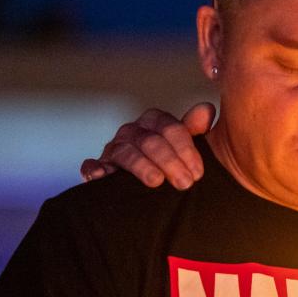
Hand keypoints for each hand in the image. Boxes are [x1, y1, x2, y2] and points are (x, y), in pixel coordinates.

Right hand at [80, 102, 214, 188]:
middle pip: (150, 141)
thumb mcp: (189, 147)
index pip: (170, 128)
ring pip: (126, 152)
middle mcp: (133, 132)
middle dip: (169, 161)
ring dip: (142, 167)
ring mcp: (114, 149)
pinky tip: (103, 176)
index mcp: (155, 122)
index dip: (186, 149)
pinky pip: (91, 166)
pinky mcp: (99, 168)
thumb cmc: (175, 163)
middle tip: (185, 182)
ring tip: (156, 181)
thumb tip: (206, 110)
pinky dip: (95, 169)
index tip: (198, 172)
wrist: (157, 186)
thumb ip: (196, 129)